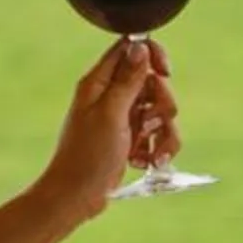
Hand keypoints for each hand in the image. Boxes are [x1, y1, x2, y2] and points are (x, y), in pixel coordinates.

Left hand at [39, 37, 180, 216]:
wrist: (77, 196)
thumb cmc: (88, 156)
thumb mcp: (111, 114)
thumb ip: (127, 80)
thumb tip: (139, 45)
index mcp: (99, 83)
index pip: (130, 49)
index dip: (152, 57)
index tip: (164, 74)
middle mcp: (111, 96)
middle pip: (153, 82)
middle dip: (162, 105)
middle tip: (149, 125)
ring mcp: (122, 118)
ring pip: (160, 111)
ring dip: (163, 134)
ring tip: (150, 155)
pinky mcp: (130, 138)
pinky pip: (157, 134)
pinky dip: (157, 148)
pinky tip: (144, 162)